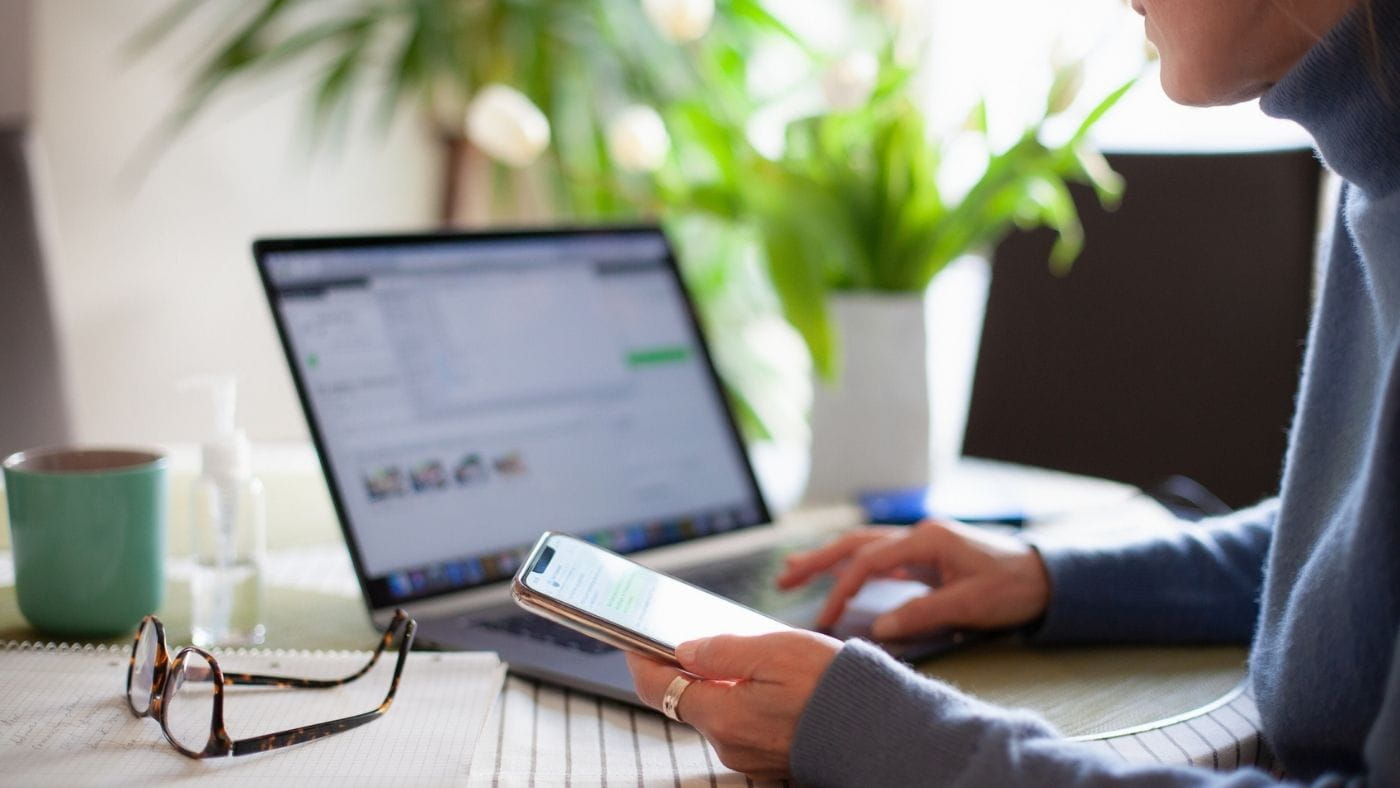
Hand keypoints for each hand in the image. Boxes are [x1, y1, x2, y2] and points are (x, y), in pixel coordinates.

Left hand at [625, 630, 841, 779]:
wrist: (880, 730)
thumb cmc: (832, 687)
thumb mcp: (774, 651)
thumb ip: (722, 652)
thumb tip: (684, 650)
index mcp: (722, 715)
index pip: (658, 688)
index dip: (640, 661)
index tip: (631, 639)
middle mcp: (728, 741)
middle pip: (685, 699)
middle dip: (682, 667)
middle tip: (686, 635)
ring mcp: (748, 753)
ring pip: (715, 709)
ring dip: (716, 682)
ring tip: (736, 651)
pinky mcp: (768, 755)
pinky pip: (740, 721)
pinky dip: (739, 697)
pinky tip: (760, 677)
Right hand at [777, 520, 1051, 639]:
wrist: (1046, 577)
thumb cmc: (1012, 586)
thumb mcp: (969, 603)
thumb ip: (921, 613)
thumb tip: (879, 628)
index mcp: (926, 539)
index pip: (868, 561)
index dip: (841, 589)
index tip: (824, 618)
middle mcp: (918, 535)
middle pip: (855, 543)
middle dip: (817, 560)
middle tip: (783, 578)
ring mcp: (921, 543)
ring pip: (863, 547)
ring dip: (829, 559)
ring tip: (794, 571)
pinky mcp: (926, 556)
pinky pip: (880, 557)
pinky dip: (854, 567)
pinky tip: (840, 578)